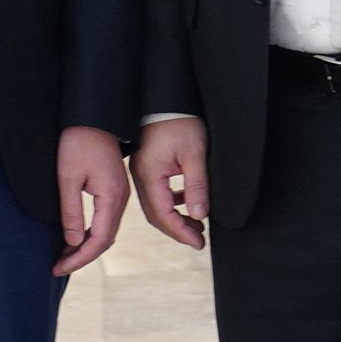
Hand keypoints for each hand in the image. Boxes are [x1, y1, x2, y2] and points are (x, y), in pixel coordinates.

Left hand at [50, 126, 127, 276]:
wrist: (94, 118)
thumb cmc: (78, 143)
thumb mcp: (67, 177)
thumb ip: (70, 210)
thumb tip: (71, 242)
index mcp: (111, 196)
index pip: (98, 240)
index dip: (79, 258)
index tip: (58, 268)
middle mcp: (120, 199)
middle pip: (104, 240)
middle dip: (81, 257)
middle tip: (57, 267)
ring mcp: (119, 196)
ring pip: (105, 232)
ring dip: (85, 247)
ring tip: (63, 258)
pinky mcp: (114, 191)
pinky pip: (105, 221)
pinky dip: (90, 234)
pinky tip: (74, 239)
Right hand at [129, 117, 208, 250]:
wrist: (166, 98)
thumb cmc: (180, 121)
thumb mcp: (194, 154)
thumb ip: (196, 187)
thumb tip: (199, 215)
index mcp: (150, 175)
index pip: (164, 215)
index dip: (182, 232)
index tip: (198, 243)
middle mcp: (140, 177)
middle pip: (156, 215)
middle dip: (177, 230)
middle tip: (198, 240)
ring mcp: (141, 172)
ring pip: (155, 206)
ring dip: (175, 219)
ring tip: (197, 225)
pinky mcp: (146, 166)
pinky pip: (156, 194)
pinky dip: (171, 204)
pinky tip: (187, 203)